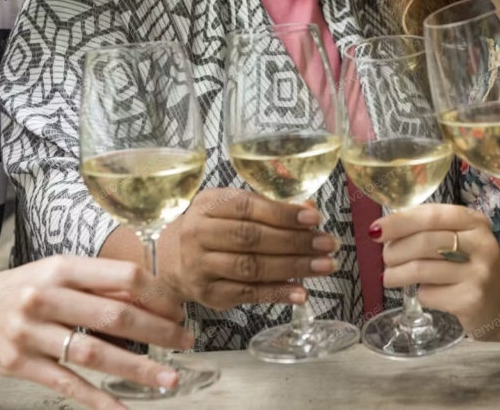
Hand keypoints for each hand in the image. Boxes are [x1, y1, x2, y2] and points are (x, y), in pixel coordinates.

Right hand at [0, 256, 193, 409]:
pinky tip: (122, 409)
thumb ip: (102, 286)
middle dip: (158, 331)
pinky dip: (97, 400)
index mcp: (63, 268)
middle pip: (114, 316)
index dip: (157, 295)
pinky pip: (67, 384)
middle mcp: (46, 297)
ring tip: (170, 378)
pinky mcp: (20, 364)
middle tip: (186, 341)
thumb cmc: (25, 289)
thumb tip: (154, 301)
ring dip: (137, 369)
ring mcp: (31, 333)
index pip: (123, 278)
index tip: (178, 310)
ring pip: (94, 354)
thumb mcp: (60, 274)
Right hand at [166, 188, 341, 310]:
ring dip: (293, 268)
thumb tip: (310, 209)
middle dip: (295, 241)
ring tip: (324, 266)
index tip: (314, 217)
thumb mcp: (232, 208)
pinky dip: (277, 294)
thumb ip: (269, 208)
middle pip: (251, 238)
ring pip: (251, 267)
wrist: (171, 259)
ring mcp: (201, 266)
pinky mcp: (208, 294)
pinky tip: (301, 292)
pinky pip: (247, 294)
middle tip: (328, 244)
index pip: (248, 206)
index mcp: (208, 204)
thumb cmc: (213, 228)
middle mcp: (198, 234)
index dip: (283, 213)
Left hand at [371, 204, 499, 339]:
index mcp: (475, 222)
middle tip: (385, 258)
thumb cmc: (470, 266)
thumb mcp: (460, 239)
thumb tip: (384, 230)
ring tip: (389, 277)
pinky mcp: (470, 300)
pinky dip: (419, 293)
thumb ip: (430, 229)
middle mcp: (481, 244)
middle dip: (395, 250)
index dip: (400, 222)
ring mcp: (478, 273)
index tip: (376, 230)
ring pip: (422, 269)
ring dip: (397, 274)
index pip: (431, 215)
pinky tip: (424, 292)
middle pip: (425, 242)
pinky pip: (429, 293)